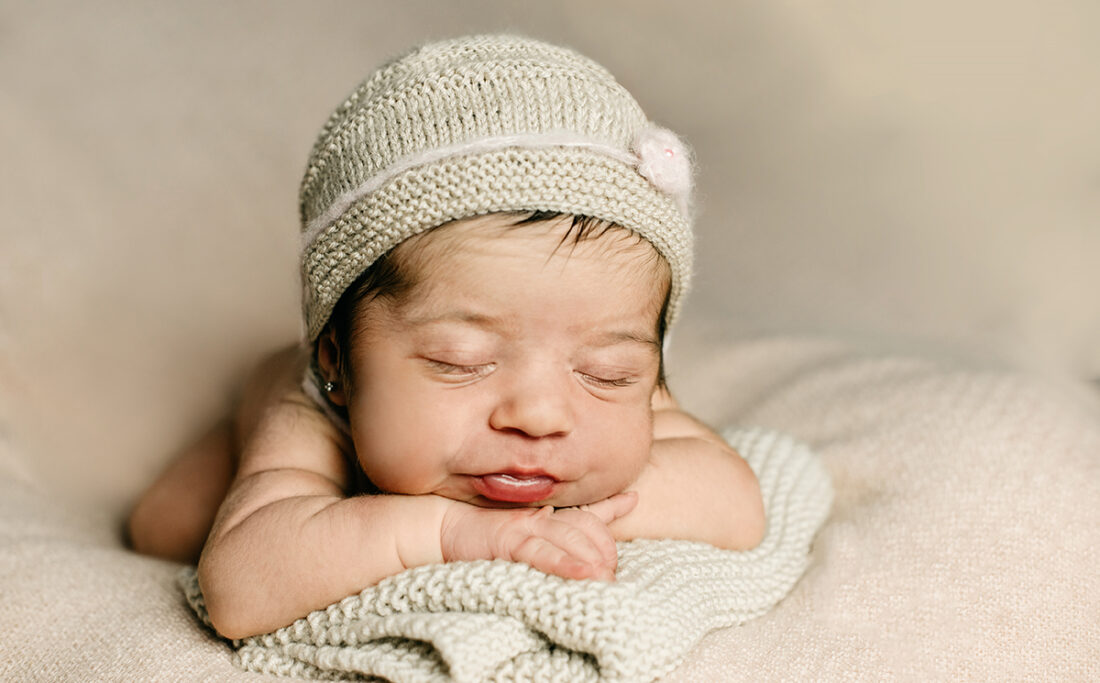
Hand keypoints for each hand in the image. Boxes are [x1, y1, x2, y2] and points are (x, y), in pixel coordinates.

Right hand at [439, 492, 637, 580]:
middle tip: (613, 573)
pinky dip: (566, 564)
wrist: (440, 527)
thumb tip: (583, 533)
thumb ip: (549, 537)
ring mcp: (526, 527)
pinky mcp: (510, 542)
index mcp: (545, 514)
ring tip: (608, 579)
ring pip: (571, 539)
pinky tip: (585, 574)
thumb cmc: (480, 533)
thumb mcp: (520, 532)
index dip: (613, 506)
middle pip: (587, 527)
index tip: (632, 498)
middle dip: (605, 549)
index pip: (586, 510)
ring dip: (593, 560)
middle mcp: (540, 516)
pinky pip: (544, 553)